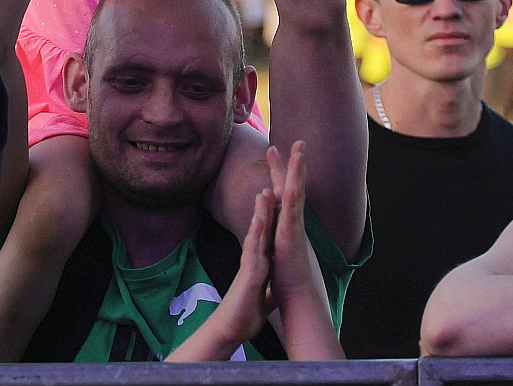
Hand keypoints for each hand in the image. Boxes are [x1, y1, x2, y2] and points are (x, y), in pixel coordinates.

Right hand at [210, 187, 278, 341]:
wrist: (231, 330)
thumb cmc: (246, 313)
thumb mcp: (265, 296)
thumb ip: (270, 286)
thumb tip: (278, 285)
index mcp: (261, 262)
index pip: (269, 234)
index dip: (275, 216)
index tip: (281, 196)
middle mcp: (254, 258)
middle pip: (262, 228)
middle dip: (267, 206)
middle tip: (272, 182)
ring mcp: (249, 264)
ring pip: (255, 234)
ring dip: (260, 214)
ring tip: (264, 192)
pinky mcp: (248, 274)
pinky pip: (252, 250)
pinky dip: (256, 234)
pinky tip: (259, 220)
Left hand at [265, 143, 322, 307]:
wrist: (298, 296)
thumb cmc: (289, 279)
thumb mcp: (280, 253)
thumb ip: (279, 240)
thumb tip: (278, 235)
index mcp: (288, 224)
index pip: (284, 193)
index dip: (281, 173)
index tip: (275, 153)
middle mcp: (294, 221)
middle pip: (293, 185)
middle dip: (293, 163)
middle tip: (296, 141)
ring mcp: (294, 227)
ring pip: (297, 191)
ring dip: (298, 170)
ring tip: (300, 149)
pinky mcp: (291, 236)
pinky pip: (292, 210)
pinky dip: (292, 193)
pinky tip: (292, 179)